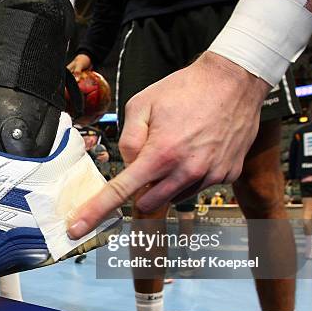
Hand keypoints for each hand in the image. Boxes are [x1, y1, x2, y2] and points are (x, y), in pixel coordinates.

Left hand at [67, 52, 270, 238]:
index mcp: (160, 154)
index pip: (120, 191)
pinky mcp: (227, 176)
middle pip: (147, 202)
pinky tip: (197, 149)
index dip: (95, 212)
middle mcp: (185, 171)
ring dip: (166, 182)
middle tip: (150, 159)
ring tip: (179, 146)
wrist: (234, 81)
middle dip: (140, 189)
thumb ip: (128, 139)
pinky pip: (197, 188)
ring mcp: (209, 176)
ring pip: (172, 197)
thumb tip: (127, 163)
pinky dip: (189, 176)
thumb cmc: (187, 89)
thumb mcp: (142, 104)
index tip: (76, 229)